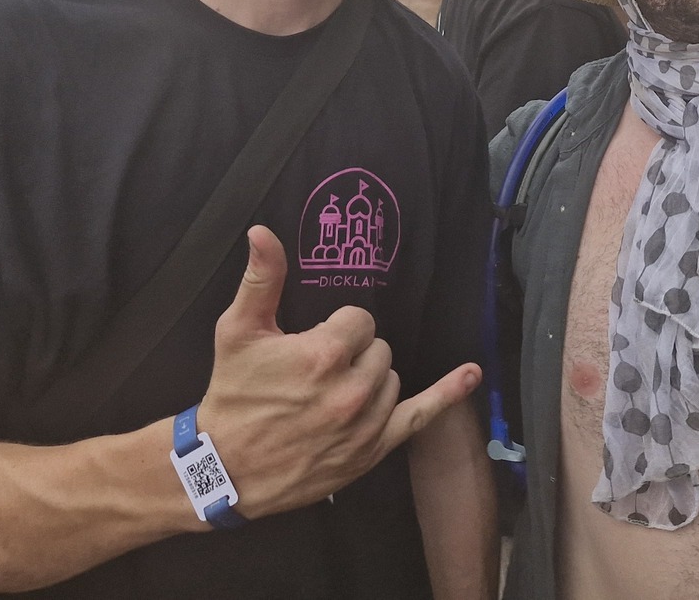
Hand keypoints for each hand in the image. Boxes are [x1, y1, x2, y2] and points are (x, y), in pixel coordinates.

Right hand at [199, 228, 479, 520]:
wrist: (226, 468)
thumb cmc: (233, 395)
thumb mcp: (238, 331)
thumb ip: (261, 279)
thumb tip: (263, 231)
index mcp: (324, 354)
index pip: (359, 320)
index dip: (336, 329)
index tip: (313, 344)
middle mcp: (351, 389)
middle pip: (378, 347)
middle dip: (353, 353)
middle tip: (316, 372)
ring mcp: (366, 423)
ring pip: (391, 377)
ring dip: (370, 379)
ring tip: (331, 393)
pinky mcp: (373, 449)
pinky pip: (421, 416)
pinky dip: (449, 394)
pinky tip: (472, 374)